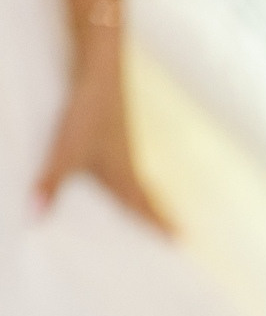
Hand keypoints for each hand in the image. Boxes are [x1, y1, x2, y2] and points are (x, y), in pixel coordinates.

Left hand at [36, 44, 164, 229]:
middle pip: (147, 197)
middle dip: (160, 215)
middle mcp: (127, 164)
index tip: (179, 241)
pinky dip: (133, 177)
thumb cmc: (89, 115)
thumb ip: (49, 184)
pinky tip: (124, 171)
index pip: (143, 208)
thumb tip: (36, 216)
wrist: (100, 74)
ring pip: (139, 180)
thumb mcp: (65, 153)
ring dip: (150, 196)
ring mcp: (122, 148)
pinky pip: (128, 165)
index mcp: (123, 175)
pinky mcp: (112, 133)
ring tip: (157, 206)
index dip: (159, 225)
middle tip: (177, 230)